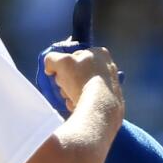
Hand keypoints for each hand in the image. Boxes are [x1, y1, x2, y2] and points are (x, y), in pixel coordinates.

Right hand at [35, 0, 122, 116]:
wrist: (99, 108)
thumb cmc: (82, 80)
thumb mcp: (60, 62)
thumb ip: (51, 59)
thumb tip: (50, 67)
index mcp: (101, 54)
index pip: (77, 55)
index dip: (65, 64)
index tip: (60, 73)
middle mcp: (110, 68)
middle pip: (79, 73)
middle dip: (68, 82)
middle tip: (65, 88)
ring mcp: (112, 85)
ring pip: (83, 88)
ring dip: (73, 94)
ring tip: (72, 99)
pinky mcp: (111, 102)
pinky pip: (90, 101)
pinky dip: (82, 104)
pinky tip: (79, 106)